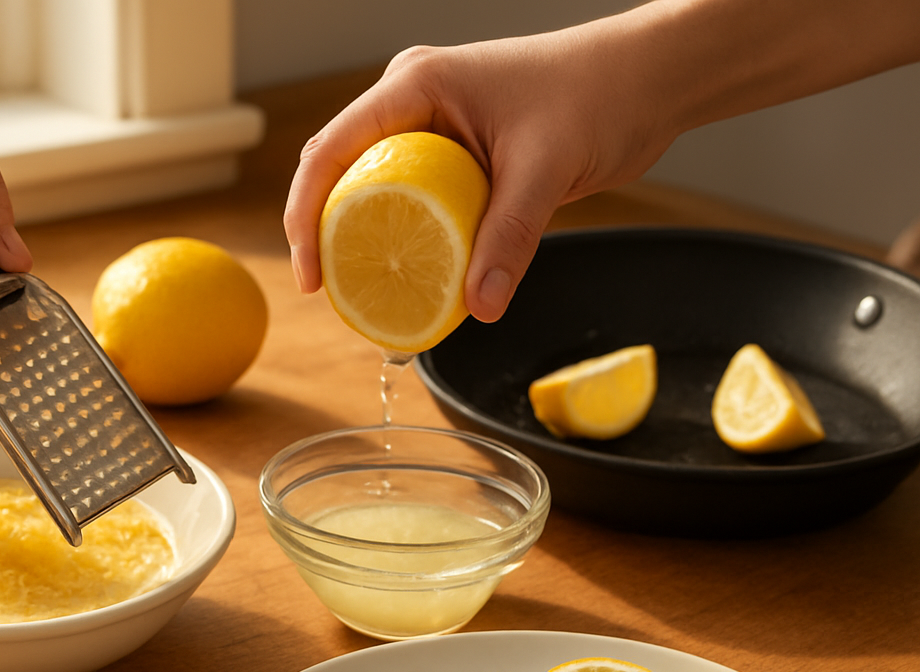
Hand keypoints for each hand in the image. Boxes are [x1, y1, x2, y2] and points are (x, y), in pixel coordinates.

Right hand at [285, 0, 919, 324]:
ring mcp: (432, 128)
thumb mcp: (546, 170)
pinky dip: (408, 238)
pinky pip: (413, 201)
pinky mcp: (457, 155)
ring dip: (365, 240)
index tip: (312, 276)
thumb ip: (510, 237)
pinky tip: (412, 276)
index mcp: (414, 86)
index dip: (305, 215)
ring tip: (364, 293)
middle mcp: (412, 103)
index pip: (330, 151)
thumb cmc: (599, 95)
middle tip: (333, 295)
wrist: (649, 79)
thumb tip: (480, 307)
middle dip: (326, 234)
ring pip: (375, 190)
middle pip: (340, 173)